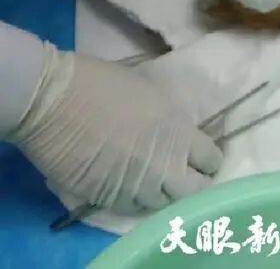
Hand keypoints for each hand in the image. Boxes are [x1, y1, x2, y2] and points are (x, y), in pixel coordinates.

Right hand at [7, 44, 221, 213]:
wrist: (55, 102)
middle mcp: (164, 166)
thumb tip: (176, 131)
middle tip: (183, 173)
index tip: (200, 156)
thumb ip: (170, 119)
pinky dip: (135, 200)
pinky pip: (132, 209)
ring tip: (154, 179)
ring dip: (163, 193)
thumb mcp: (152, 93)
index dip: (207, 159)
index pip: (211, 159)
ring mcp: (137, 187)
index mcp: (178, 133)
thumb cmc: (103, 83)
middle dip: (194, 183)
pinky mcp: (109, 200)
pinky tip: (130, 186)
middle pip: (195, 191)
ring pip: (163, 204)